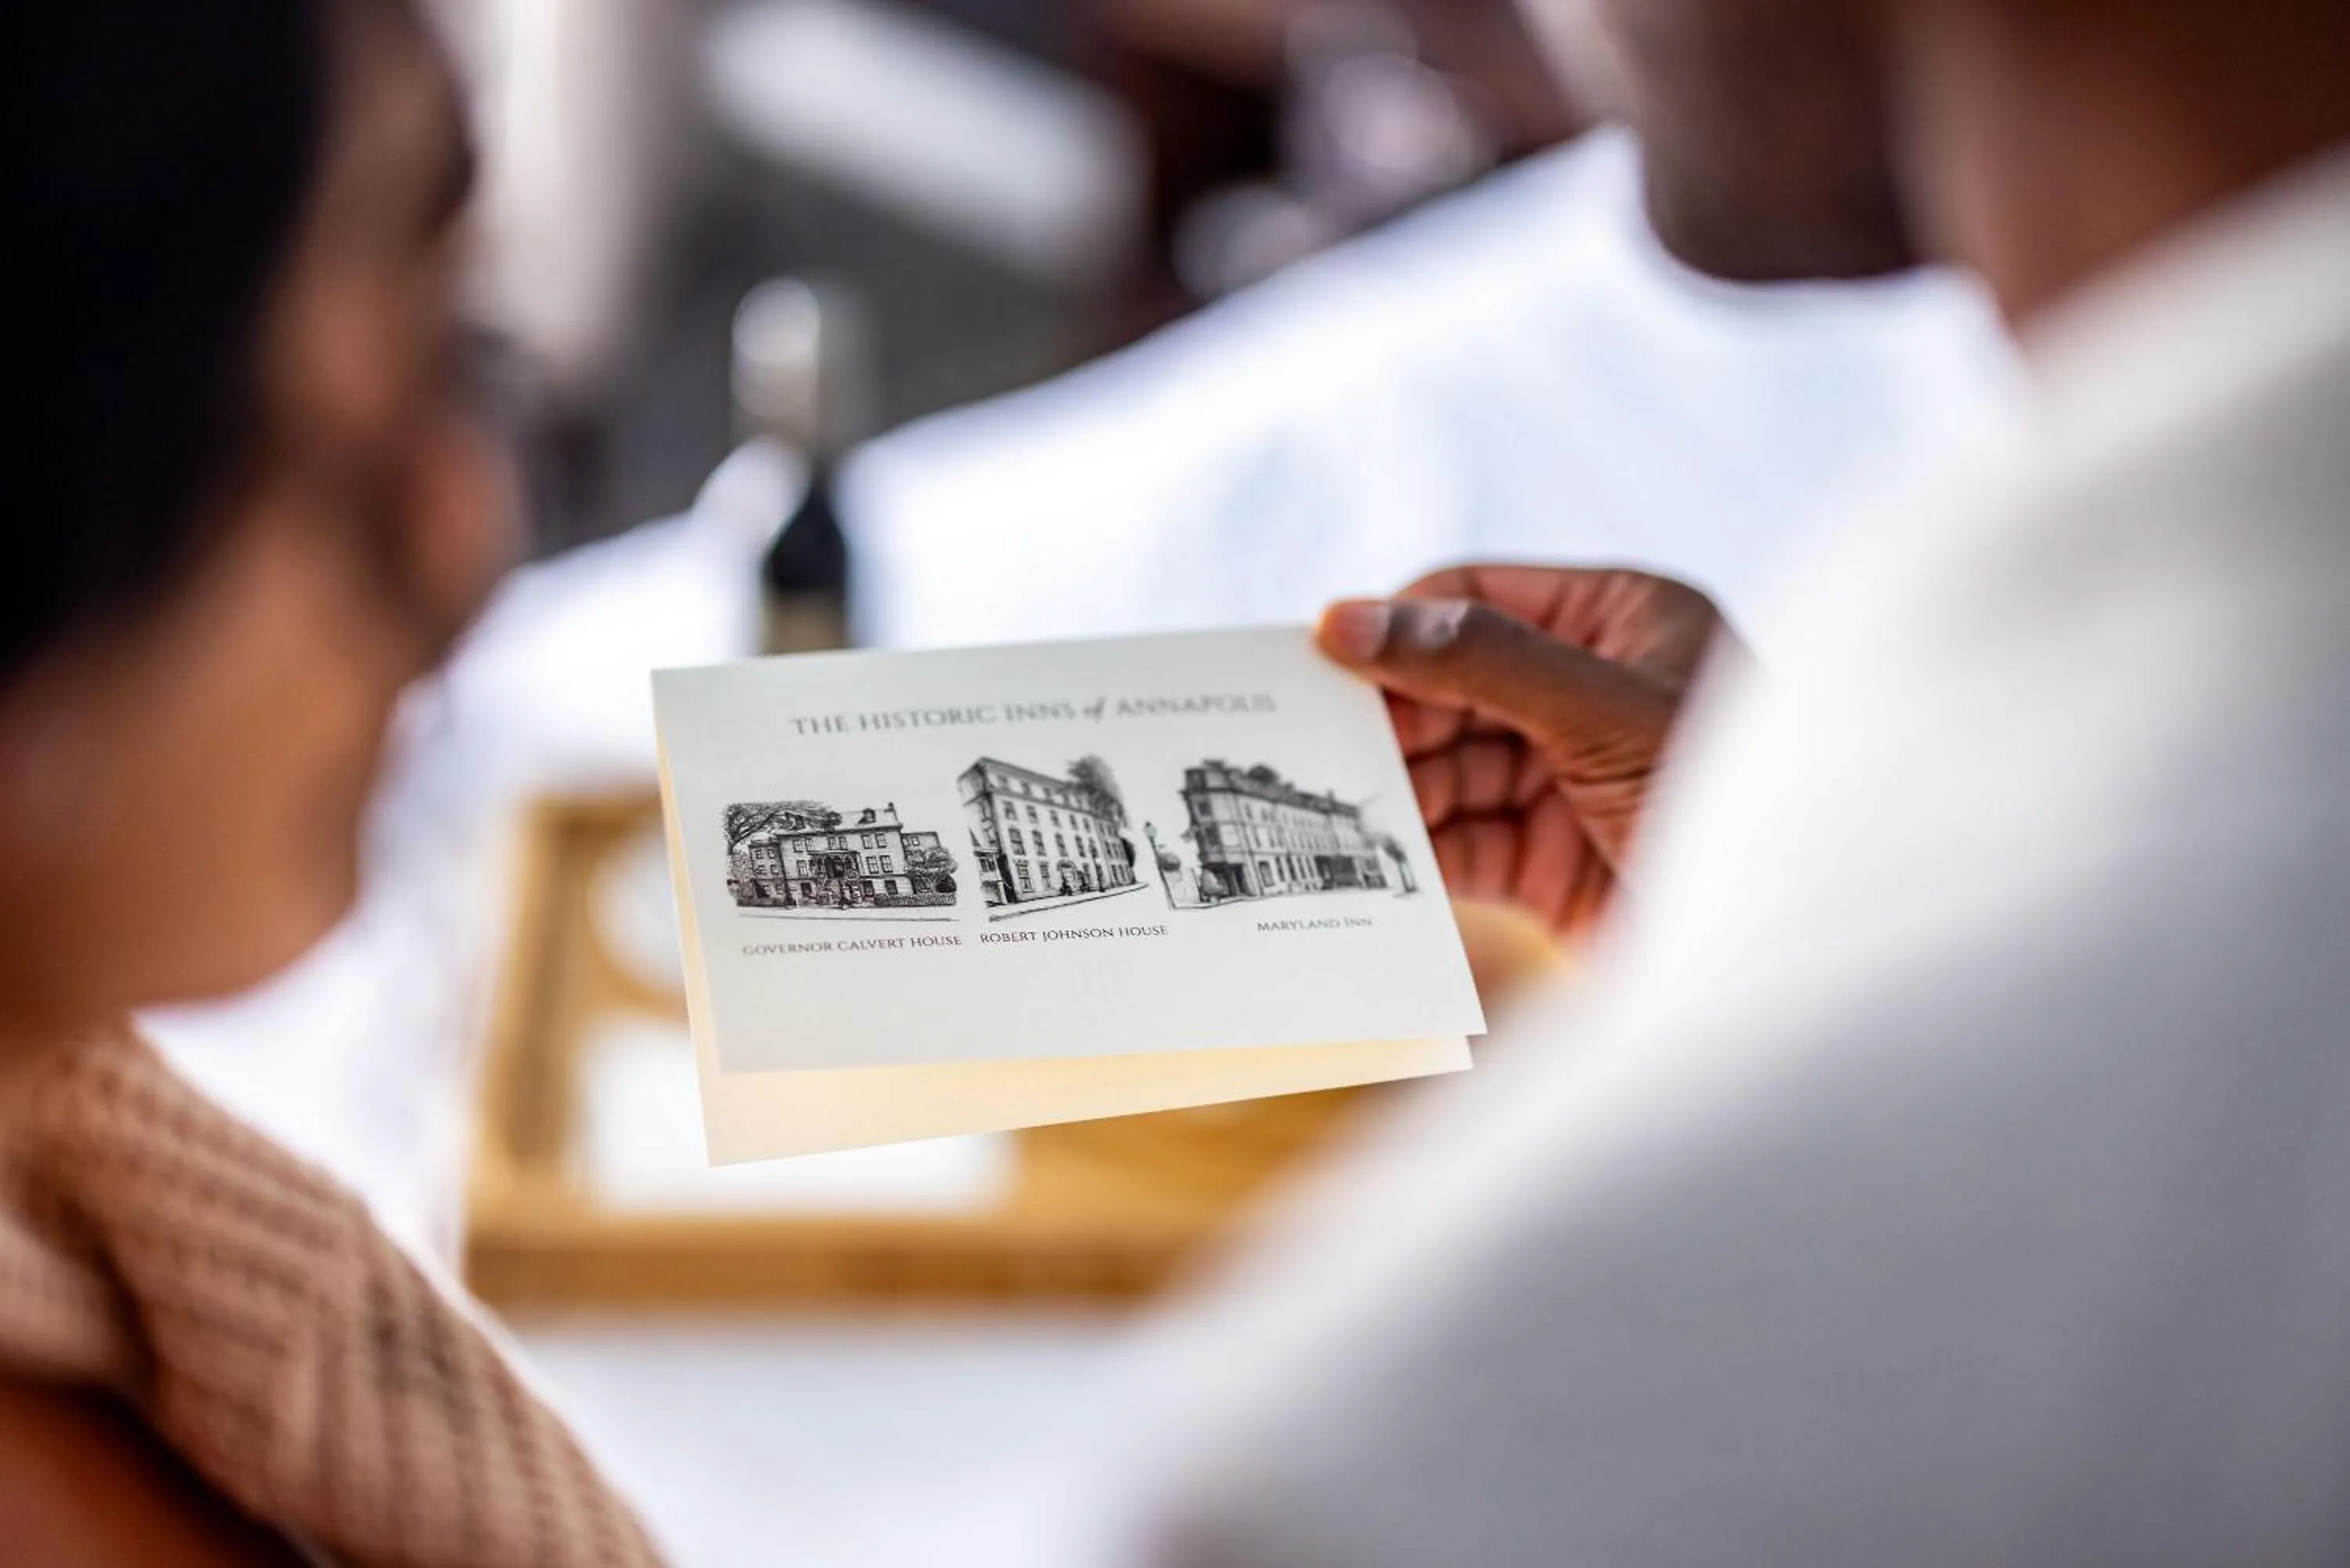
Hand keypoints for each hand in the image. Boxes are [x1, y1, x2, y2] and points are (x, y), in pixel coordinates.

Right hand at [1317, 565, 1735, 939]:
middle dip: (1385, 723)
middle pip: (1445, 689)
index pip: (1472, 599)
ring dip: (1391, 795)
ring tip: (1324, 816)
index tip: (1316, 667)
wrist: (1801, 953)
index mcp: (1618, 621)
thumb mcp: (1605, 711)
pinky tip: (1370, 866)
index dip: (1393, 629)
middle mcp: (1585, 694)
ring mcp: (1565, 783)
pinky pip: (1461, 847)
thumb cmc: (1735, 802)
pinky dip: (1416, 856)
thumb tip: (1346, 619)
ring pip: (1444, 772)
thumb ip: (1478, 660)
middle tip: (1307, 751)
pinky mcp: (1549, 867)